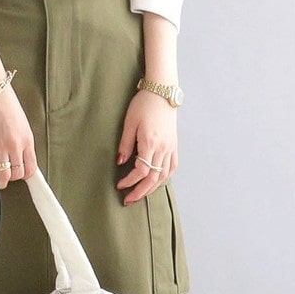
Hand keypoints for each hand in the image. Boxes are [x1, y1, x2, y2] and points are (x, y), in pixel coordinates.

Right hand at [0, 86, 36, 188]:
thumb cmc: (8, 105)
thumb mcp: (23, 124)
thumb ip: (23, 142)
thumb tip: (20, 157)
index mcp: (27, 140)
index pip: (31, 168)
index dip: (25, 175)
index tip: (20, 175)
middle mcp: (15, 146)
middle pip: (17, 174)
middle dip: (12, 178)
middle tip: (7, 176)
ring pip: (3, 175)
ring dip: (0, 181)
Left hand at [116, 90, 177, 204]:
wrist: (162, 92)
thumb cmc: (143, 105)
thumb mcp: (129, 122)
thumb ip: (125, 144)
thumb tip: (120, 163)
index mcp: (150, 143)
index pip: (141, 171)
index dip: (130, 181)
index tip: (120, 186)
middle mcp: (163, 148)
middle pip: (153, 178)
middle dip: (140, 192)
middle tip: (128, 200)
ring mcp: (171, 148)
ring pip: (164, 175)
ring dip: (152, 188)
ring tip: (140, 194)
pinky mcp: (174, 145)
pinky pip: (172, 167)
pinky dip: (164, 178)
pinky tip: (156, 182)